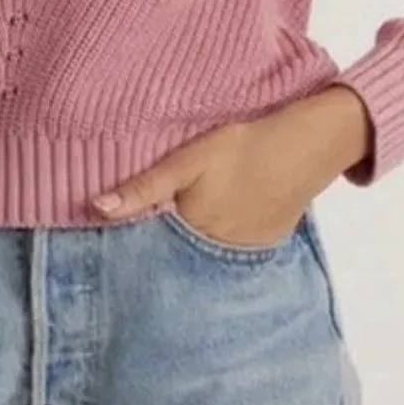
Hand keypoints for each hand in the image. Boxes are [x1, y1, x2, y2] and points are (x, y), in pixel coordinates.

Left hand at [89, 85, 373, 245]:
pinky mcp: (263, 247)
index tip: (112, 241)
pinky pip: (229, 254)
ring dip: (189, 249)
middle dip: (160, 249)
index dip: (133, 245)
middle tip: (151, 226)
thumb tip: (95, 209)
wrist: (308, 146)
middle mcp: (216, 254)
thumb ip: (144, 188)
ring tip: (185, 223)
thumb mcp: (188, 160)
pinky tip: (218, 220)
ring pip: (202, 258)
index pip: (152, 250)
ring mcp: (242, 255)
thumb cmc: (243, 147)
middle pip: (176, 256)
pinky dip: (218, 243)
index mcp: (193, 232)